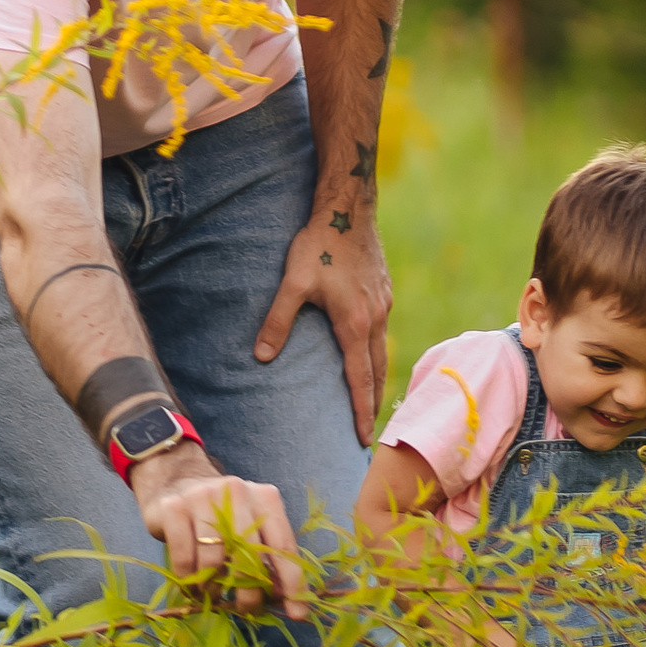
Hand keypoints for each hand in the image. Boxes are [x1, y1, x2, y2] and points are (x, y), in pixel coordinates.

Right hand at [129, 442, 311, 616]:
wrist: (175, 481)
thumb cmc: (221, 516)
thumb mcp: (250, 529)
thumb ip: (268, 558)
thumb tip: (284, 598)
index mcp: (264, 497)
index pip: (283, 545)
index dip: (292, 583)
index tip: (298, 614)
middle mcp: (236, 491)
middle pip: (250, 555)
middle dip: (250, 592)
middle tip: (246, 611)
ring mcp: (203, 497)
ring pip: (214, 559)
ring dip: (214, 588)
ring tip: (212, 596)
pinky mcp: (174, 507)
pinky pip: (184, 557)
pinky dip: (188, 581)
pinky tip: (191, 588)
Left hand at [253, 202, 391, 446]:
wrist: (348, 208)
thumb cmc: (319, 244)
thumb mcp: (293, 282)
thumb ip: (278, 321)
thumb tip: (262, 357)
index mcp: (355, 323)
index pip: (360, 379)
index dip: (360, 410)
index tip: (362, 438)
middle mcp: (375, 318)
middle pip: (377, 371)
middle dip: (372, 402)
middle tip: (368, 430)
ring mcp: (383, 303)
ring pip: (382, 349)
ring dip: (377, 377)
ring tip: (370, 399)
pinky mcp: (383, 290)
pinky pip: (382, 329)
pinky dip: (377, 350)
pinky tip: (367, 349)